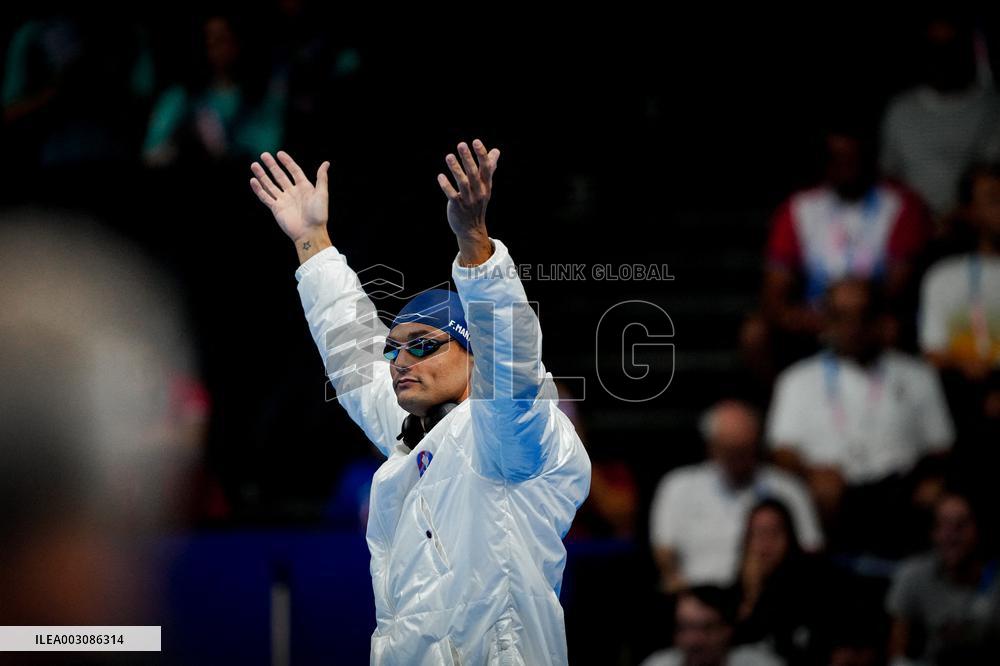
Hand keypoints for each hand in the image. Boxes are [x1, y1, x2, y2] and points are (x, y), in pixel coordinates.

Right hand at [250, 151, 329, 244]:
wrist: (310, 232)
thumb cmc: (318, 214)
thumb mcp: (321, 194)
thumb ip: (321, 178)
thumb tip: (326, 163)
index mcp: (304, 188)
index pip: (294, 171)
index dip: (287, 162)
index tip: (279, 154)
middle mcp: (292, 192)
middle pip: (280, 176)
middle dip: (271, 166)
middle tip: (264, 155)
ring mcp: (283, 200)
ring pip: (270, 185)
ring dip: (262, 175)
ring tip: (254, 165)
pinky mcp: (276, 209)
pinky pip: (265, 197)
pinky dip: (259, 189)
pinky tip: (253, 181)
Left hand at [437, 139, 498, 265]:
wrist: (472, 228)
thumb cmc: (477, 202)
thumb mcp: (485, 186)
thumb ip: (490, 168)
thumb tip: (496, 151)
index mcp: (486, 185)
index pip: (486, 168)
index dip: (482, 154)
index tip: (476, 142)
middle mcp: (479, 191)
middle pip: (474, 173)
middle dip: (468, 159)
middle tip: (461, 144)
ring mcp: (468, 199)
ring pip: (462, 182)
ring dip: (456, 169)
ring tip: (449, 156)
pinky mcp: (457, 206)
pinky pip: (452, 195)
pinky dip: (446, 186)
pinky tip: (440, 176)